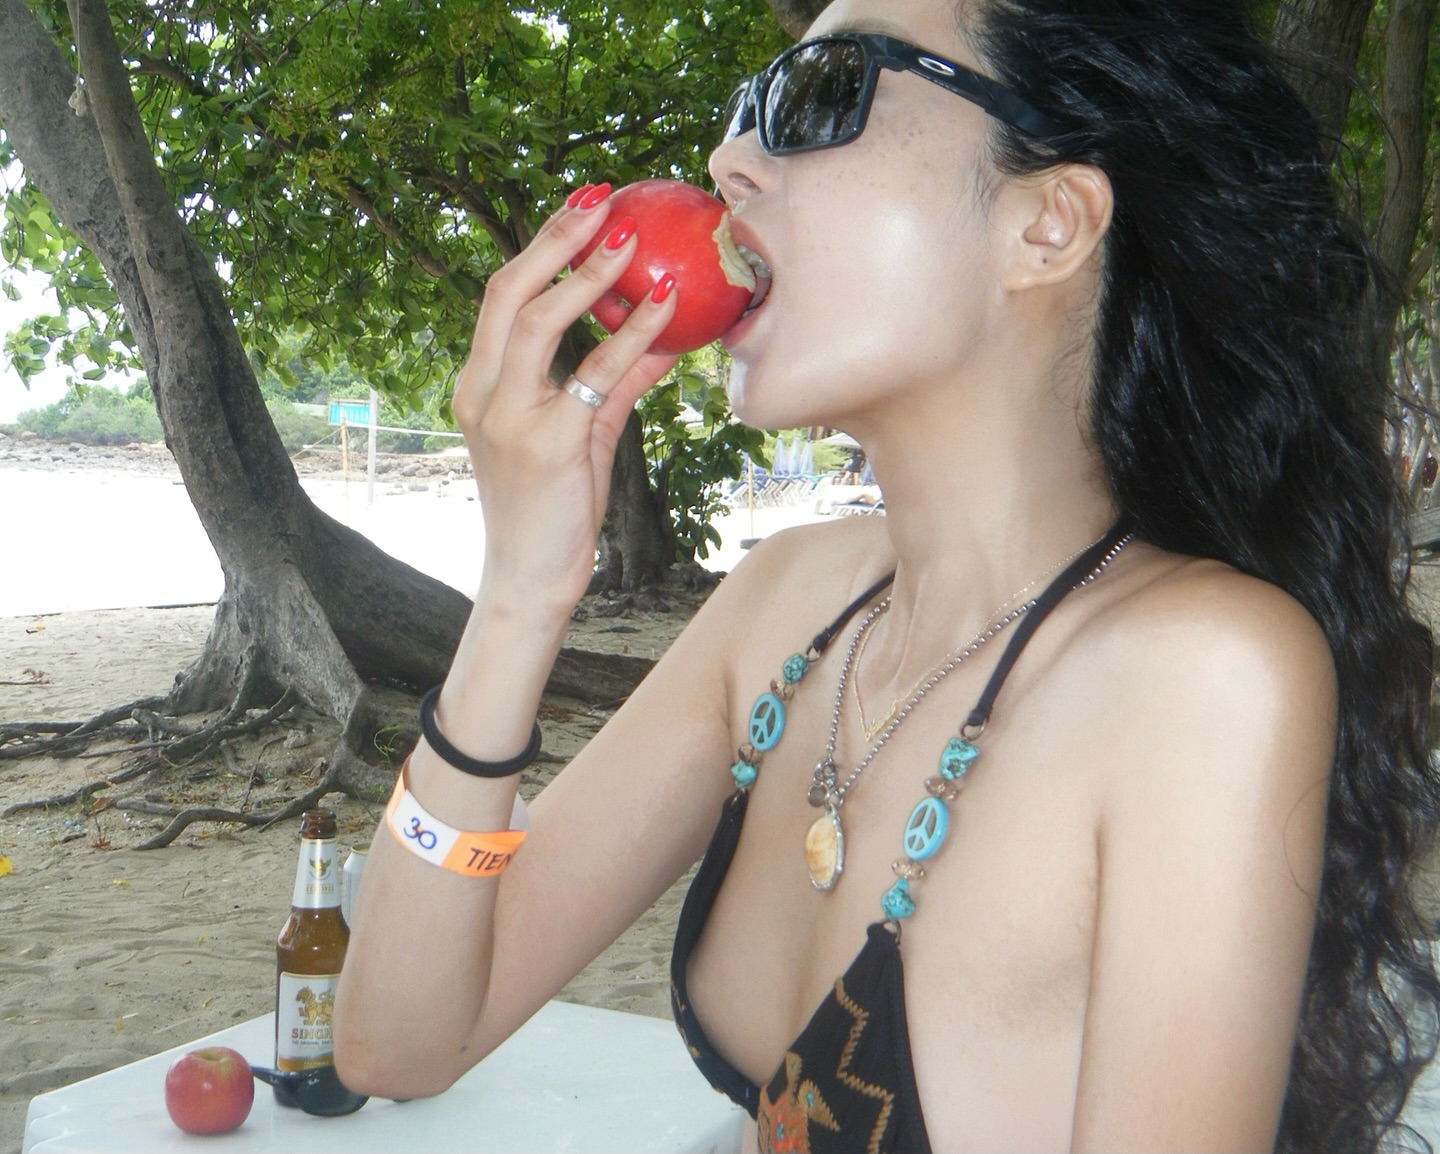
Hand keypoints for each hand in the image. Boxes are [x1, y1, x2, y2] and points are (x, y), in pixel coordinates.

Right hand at [452, 185, 680, 608]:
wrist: (532, 578)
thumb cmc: (554, 507)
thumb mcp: (583, 434)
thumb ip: (616, 382)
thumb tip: (664, 336)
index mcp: (477, 385)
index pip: (501, 298)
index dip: (539, 246)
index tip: (580, 209)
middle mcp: (481, 393)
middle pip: (506, 292)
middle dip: (553, 238)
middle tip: (600, 200)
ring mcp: (509, 416)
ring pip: (539, 321)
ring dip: (587, 273)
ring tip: (630, 239)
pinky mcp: (548, 441)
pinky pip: (594, 373)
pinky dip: (632, 334)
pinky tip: (666, 308)